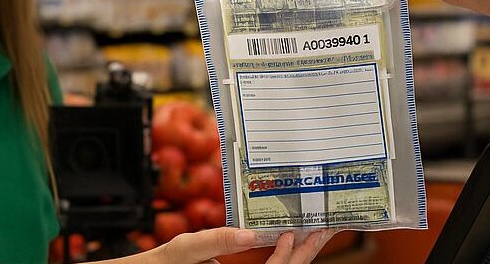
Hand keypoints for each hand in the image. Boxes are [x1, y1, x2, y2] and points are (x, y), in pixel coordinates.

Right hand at [155, 227, 331, 263]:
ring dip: (300, 253)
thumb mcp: (186, 249)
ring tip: (315, 231)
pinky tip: (290, 239)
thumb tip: (249, 235)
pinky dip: (284, 256)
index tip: (292, 232)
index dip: (288, 256)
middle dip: (306, 252)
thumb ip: (216, 241)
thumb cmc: (165, 263)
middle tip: (324, 229)